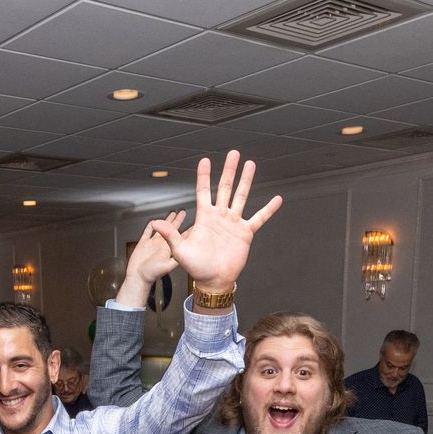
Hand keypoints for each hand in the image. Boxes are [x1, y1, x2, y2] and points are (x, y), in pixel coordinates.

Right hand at [118, 210, 184, 304]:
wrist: (137, 277)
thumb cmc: (152, 274)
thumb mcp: (167, 266)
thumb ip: (175, 257)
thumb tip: (185, 248)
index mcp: (169, 250)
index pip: (181, 237)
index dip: (188, 230)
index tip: (194, 223)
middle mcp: (162, 246)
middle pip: (172, 230)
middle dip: (178, 221)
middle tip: (183, 213)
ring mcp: (153, 244)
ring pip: (161, 229)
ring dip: (166, 221)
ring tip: (172, 214)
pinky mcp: (143, 243)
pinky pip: (148, 232)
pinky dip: (151, 226)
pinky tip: (153, 221)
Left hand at [150, 151, 282, 298]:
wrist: (214, 280)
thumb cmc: (196, 267)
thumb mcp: (180, 251)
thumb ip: (171, 235)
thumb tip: (155, 223)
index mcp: (204, 217)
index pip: (203, 191)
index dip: (203, 176)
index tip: (205, 160)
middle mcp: (220, 216)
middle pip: (225, 187)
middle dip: (229, 170)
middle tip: (234, 153)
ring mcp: (233, 223)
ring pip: (241, 196)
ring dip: (246, 180)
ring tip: (250, 164)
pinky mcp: (245, 233)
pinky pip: (259, 218)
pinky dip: (268, 209)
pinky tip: (277, 199)